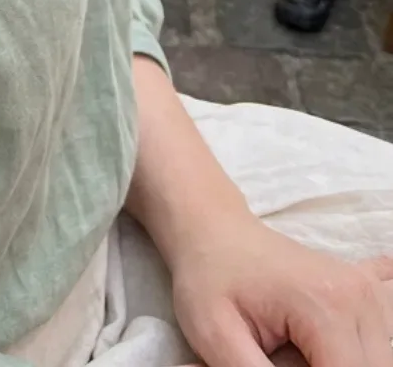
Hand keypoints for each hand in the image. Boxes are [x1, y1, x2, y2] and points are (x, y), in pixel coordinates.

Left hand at [170, 214, 392, 366]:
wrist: (215, 232)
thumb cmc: (210, 278)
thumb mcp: (216, 336)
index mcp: (326, 305)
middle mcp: (358, 298)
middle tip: (278, 359)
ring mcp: (367, 296)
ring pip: (375, 362)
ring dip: (337, 365)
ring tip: (292, 354)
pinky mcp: (367, 299)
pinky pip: (377, 346)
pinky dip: (351, 355)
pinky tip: (312, 344)